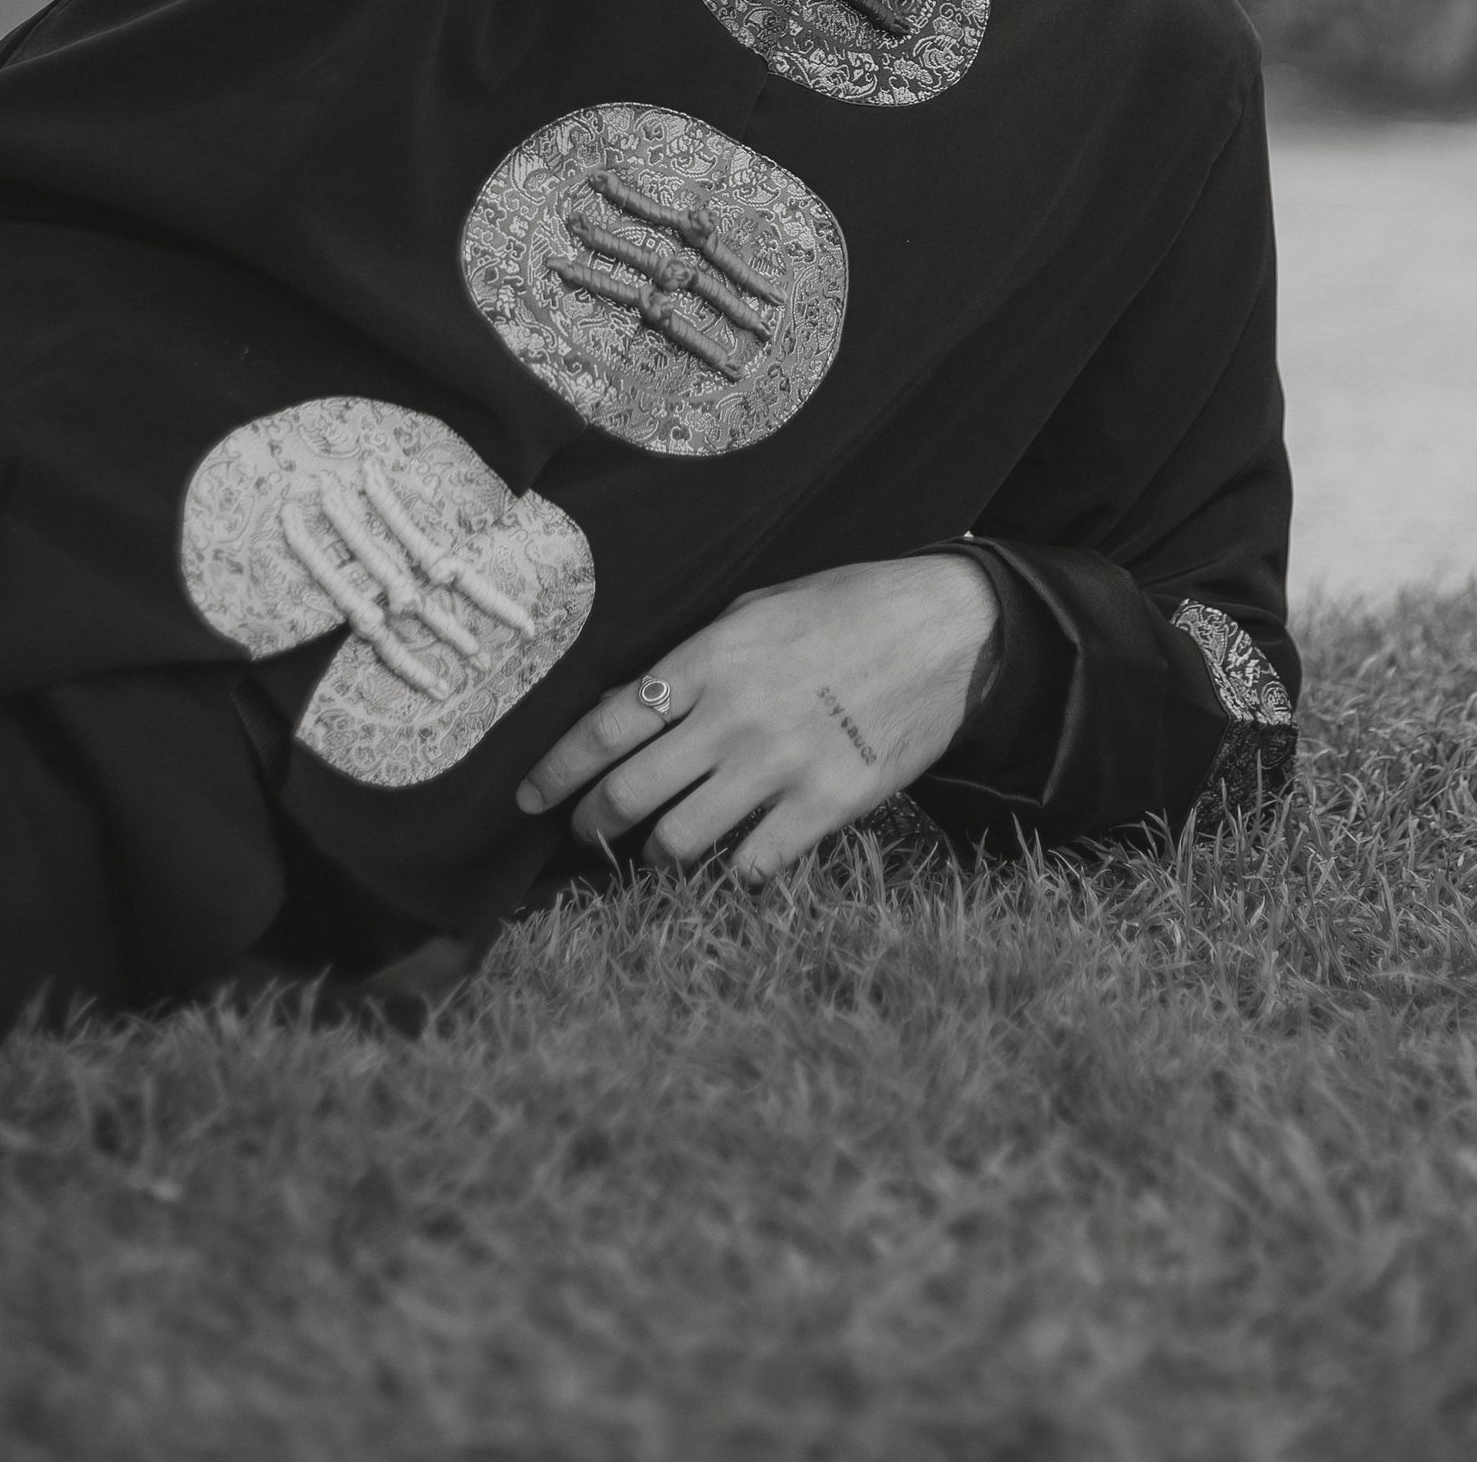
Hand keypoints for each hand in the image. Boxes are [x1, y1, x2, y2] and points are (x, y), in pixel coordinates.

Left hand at [515, 556, 998, 879]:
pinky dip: (731, 870)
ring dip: (656, 854)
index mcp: (711, 657)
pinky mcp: (826, 805)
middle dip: (592, 824)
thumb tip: (624, 704)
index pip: (606, 724)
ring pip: (678, 843)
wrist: (946, 630)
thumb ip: (692, 658)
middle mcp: (734, 715)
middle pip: (628, 794)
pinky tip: (734, 856)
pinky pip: (750, 865)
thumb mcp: (757, 608)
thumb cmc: (847, 607)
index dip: (557, 769)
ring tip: (660, 847)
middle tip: (585, 833)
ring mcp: (780, 765)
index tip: (529, 798)